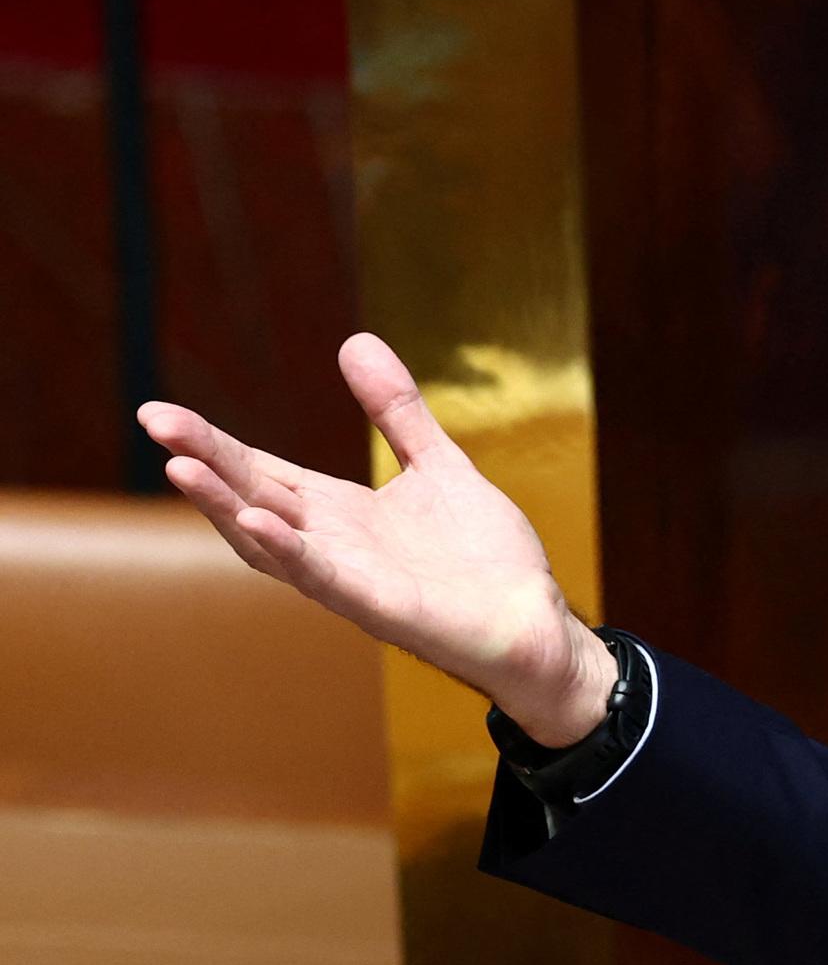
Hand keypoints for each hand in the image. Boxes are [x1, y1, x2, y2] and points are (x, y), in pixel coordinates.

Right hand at [137, 332, 616, 746]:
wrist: (536, 623)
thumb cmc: (484, 558)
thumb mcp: (438, 464)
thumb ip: (396, 411)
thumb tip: (354, 341)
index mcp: (338, 512)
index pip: (260, 472)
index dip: (212, 445)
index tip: (159, 414)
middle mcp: (331, 546)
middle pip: (251, 497)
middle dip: (204, 461)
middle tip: (154, 421)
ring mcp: (350, 580)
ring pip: (270, 542)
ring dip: (225, 506)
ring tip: (181, 467)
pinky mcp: (381, 608)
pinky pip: (324, 578)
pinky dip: (290, 551)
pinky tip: (257, 522)